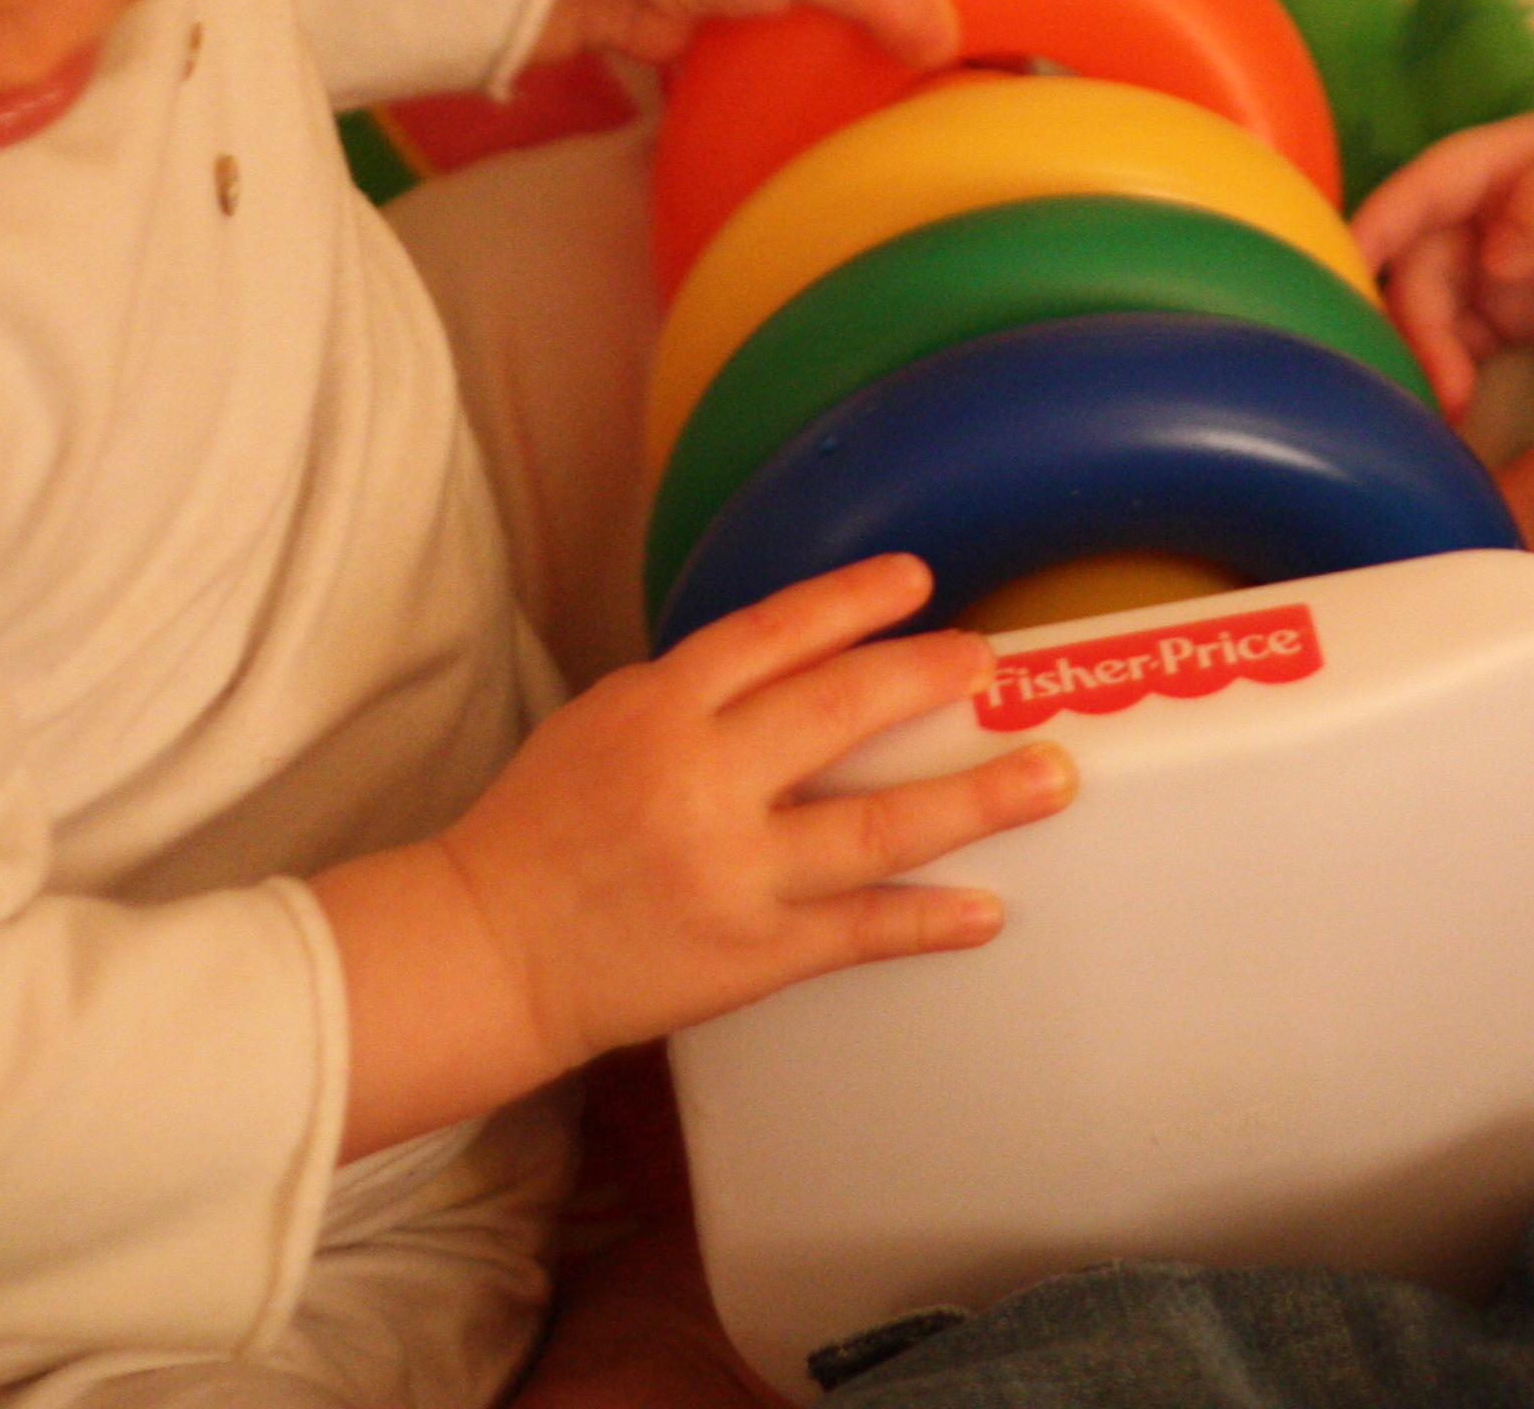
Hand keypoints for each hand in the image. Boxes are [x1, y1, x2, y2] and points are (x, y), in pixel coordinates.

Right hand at [314, 556, 1073, 1158]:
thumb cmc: (541, 830)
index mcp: (657, 711)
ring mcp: (733, 873)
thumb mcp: (601, 723)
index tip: (918, 579)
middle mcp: (700, 782)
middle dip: (930, 680)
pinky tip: (988, 909)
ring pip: (877, 828)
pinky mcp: (750, 955)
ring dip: (976, 799)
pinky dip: (927, 920)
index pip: (772, 634)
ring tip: (1049, 777)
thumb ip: (698, 690)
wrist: (484, 952)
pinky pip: (858, 931)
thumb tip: (808, 654)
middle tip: (993, 664)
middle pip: (841, 711)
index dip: (851, 600)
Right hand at [1353, 103, 1533, 416]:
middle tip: (1431, 380)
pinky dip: (1450, 371)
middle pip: (1423, 257)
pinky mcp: (1525, 317)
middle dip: (1411, 314)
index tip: (1343, 267)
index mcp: (1513, 157)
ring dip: (1427, 351)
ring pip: (1436, 306)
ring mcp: (1508, 266)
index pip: (1430, 184)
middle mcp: (1496, 209)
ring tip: (1445, 405)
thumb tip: (1492, 251)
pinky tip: (1453, 410)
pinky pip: (1465, 343)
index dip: (1381, 220)